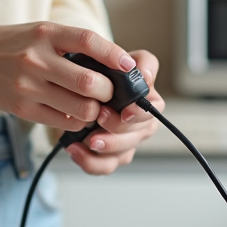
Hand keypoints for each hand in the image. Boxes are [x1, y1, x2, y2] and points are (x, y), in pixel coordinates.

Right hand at [0, 22, 136, 131]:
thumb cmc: (11, 44)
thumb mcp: (40, 33)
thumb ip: (72, 46)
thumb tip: (114, 68)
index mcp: (46, 33)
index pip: (89, 41)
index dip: (114, 56)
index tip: (129, 66)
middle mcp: (37, 59)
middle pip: (90, 83)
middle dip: (108, 92)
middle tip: (109, 93)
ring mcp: (28, 86)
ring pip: (81, 108)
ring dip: (94, 110)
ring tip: (93, 105)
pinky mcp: (21, 108)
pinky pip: (63, 121)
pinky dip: (76, 120)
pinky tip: (72, 112)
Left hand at [63, 50, 161, 175]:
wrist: (88, 86)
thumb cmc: (110, 74)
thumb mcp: (128, 60)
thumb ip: (143, 62)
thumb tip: (146, 76)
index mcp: (148, 104)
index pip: (152, 112)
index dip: (139, 114)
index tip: (124, 111)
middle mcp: (140, 126)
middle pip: (135, 137)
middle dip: (116, 132)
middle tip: (97, 119)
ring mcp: (124, 143)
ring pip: (121, 155)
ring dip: (103, 150)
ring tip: (84, 141)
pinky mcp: (108, 155)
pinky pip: (103, 166)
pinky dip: (89, 162)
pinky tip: (74, 149)